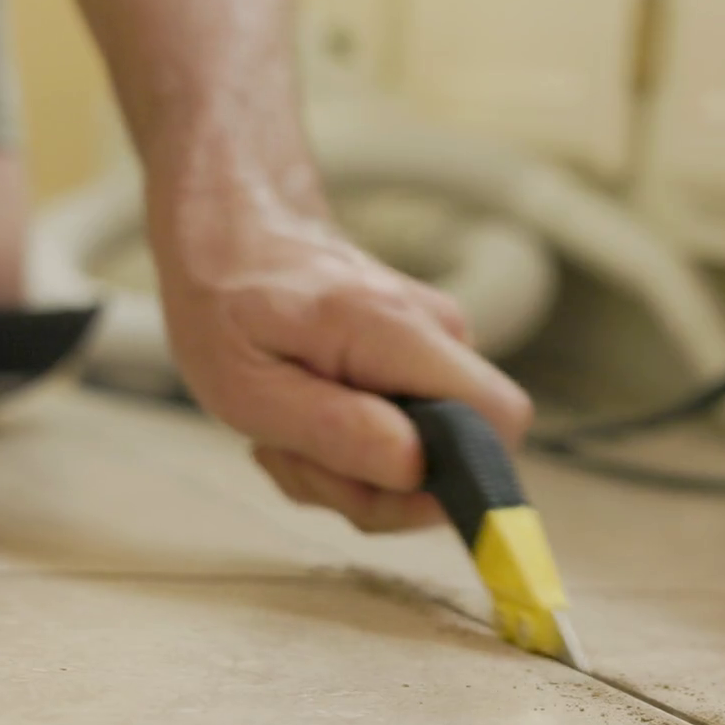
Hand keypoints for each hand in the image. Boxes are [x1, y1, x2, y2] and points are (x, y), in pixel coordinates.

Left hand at [151, 192, 532, 532]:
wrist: (235, 230)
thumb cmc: (227, 298)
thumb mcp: (245, 385)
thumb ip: (333, 428)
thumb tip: (414, 467)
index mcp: (397, 333)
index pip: (497, 419)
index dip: (460, 482)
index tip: (379, 494)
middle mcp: (438, 334)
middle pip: (459, 459)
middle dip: (376, 491)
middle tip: (295, 459)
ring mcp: (437, 347)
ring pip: (426, 460)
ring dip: (351, 475)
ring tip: (285, 436)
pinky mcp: (424, 363)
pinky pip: (409, 440)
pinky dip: (352, 454)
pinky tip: (303, 423)